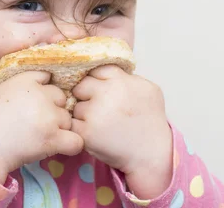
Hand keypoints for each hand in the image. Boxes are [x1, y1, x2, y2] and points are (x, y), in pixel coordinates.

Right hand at [0, 71, 83, 183]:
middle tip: (37, 123)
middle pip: (62, 98)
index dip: (45, 91)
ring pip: (68, 119)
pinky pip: (76, 141)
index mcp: (26, 80)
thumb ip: (23, 84)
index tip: (36, 103)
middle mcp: (40, 95)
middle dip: (53, 109)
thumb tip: (43, 81)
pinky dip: (71, 144)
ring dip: (59, 128)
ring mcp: (48, 116)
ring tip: (40, 136)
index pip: (49, 78)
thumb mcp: (1, 90)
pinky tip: (59, 146)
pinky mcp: (53, 138)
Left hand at [71, 65, 172, 199]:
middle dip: (85, 95)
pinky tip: (94, 133)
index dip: (97, 80)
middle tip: (97, 107)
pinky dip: (79, 129)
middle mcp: (106, 93)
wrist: (152, 154)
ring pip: (75, 106)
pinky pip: (72, 124)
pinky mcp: (86, 132)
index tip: (102, 90)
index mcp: (120, 80)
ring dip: (82, 114)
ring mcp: (94, 113)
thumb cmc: (151, 121)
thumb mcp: (148, 89)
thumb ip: (127, 77)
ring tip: (99, 123)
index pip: (96, 70)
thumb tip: (107, 73)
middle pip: (81, 86)